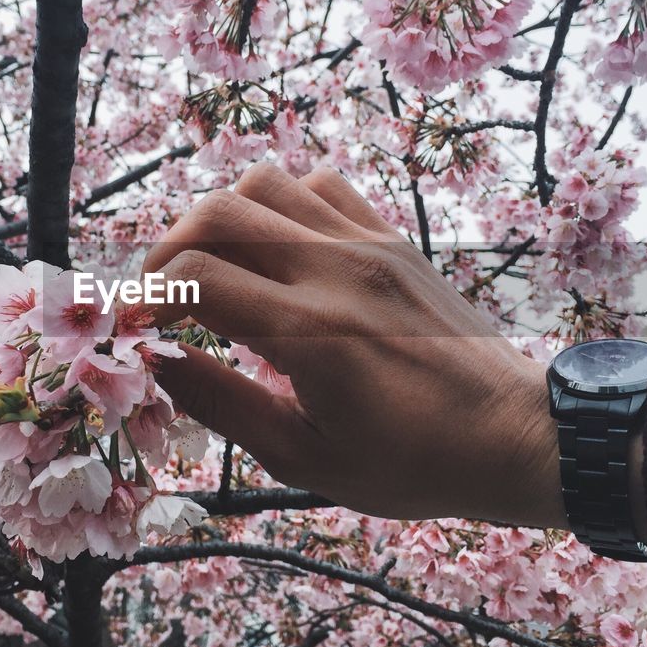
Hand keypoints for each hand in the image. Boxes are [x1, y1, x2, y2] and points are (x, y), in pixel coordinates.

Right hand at [143, 163, 565, 528]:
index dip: (145, 297)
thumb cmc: (411, 463)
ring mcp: (369, 243)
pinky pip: (321, 186)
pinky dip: (281, 204)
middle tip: (159, 297)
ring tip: (215, 269)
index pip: (195, 278)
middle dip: (166, 250)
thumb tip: (156, 361)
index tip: (132, 327)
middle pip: (218, 214)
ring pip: (266, 183)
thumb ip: (222, 402)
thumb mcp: (305, 457)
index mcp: (309, 332)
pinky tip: (279, 252)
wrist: (514, 435)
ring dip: (220, 219)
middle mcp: (335, 269)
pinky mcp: (393, 237)